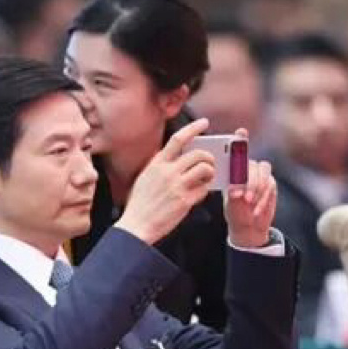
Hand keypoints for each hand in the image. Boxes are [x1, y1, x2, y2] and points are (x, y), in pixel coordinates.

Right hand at [115, 118, 213, 245]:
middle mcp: (168, 172)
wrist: (136, 225)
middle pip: (198, 153)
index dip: (193, 128)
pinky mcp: (184, 201)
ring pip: (205, 168)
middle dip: (208, 157)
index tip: (204, 123)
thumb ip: (160, 166)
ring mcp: (177, 186)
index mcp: (157, 164)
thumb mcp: (145, 178)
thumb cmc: (140, 204)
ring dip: (210, 171)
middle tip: (210, 162)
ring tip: (207, 177)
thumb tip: (176, 158)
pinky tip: (200, 192)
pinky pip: (204, 189)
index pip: (178, 139)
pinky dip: (206, 189)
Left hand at [226, 128, 276, 247]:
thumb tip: (235, 188)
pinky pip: (269, 187)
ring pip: (263, 173)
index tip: (241, 132)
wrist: (248, 227)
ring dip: (256, 188)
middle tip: (242, 196)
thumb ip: (233, 193)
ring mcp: (261, 175)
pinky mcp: (270, 184)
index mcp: (234, 169)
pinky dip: (262, 199)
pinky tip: (255, 210)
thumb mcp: (230, 204)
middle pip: (252, 165)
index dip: (241, 140)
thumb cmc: (235, 212)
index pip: (238, 151)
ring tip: (249, 202)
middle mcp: (248, 168)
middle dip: (248, 181)